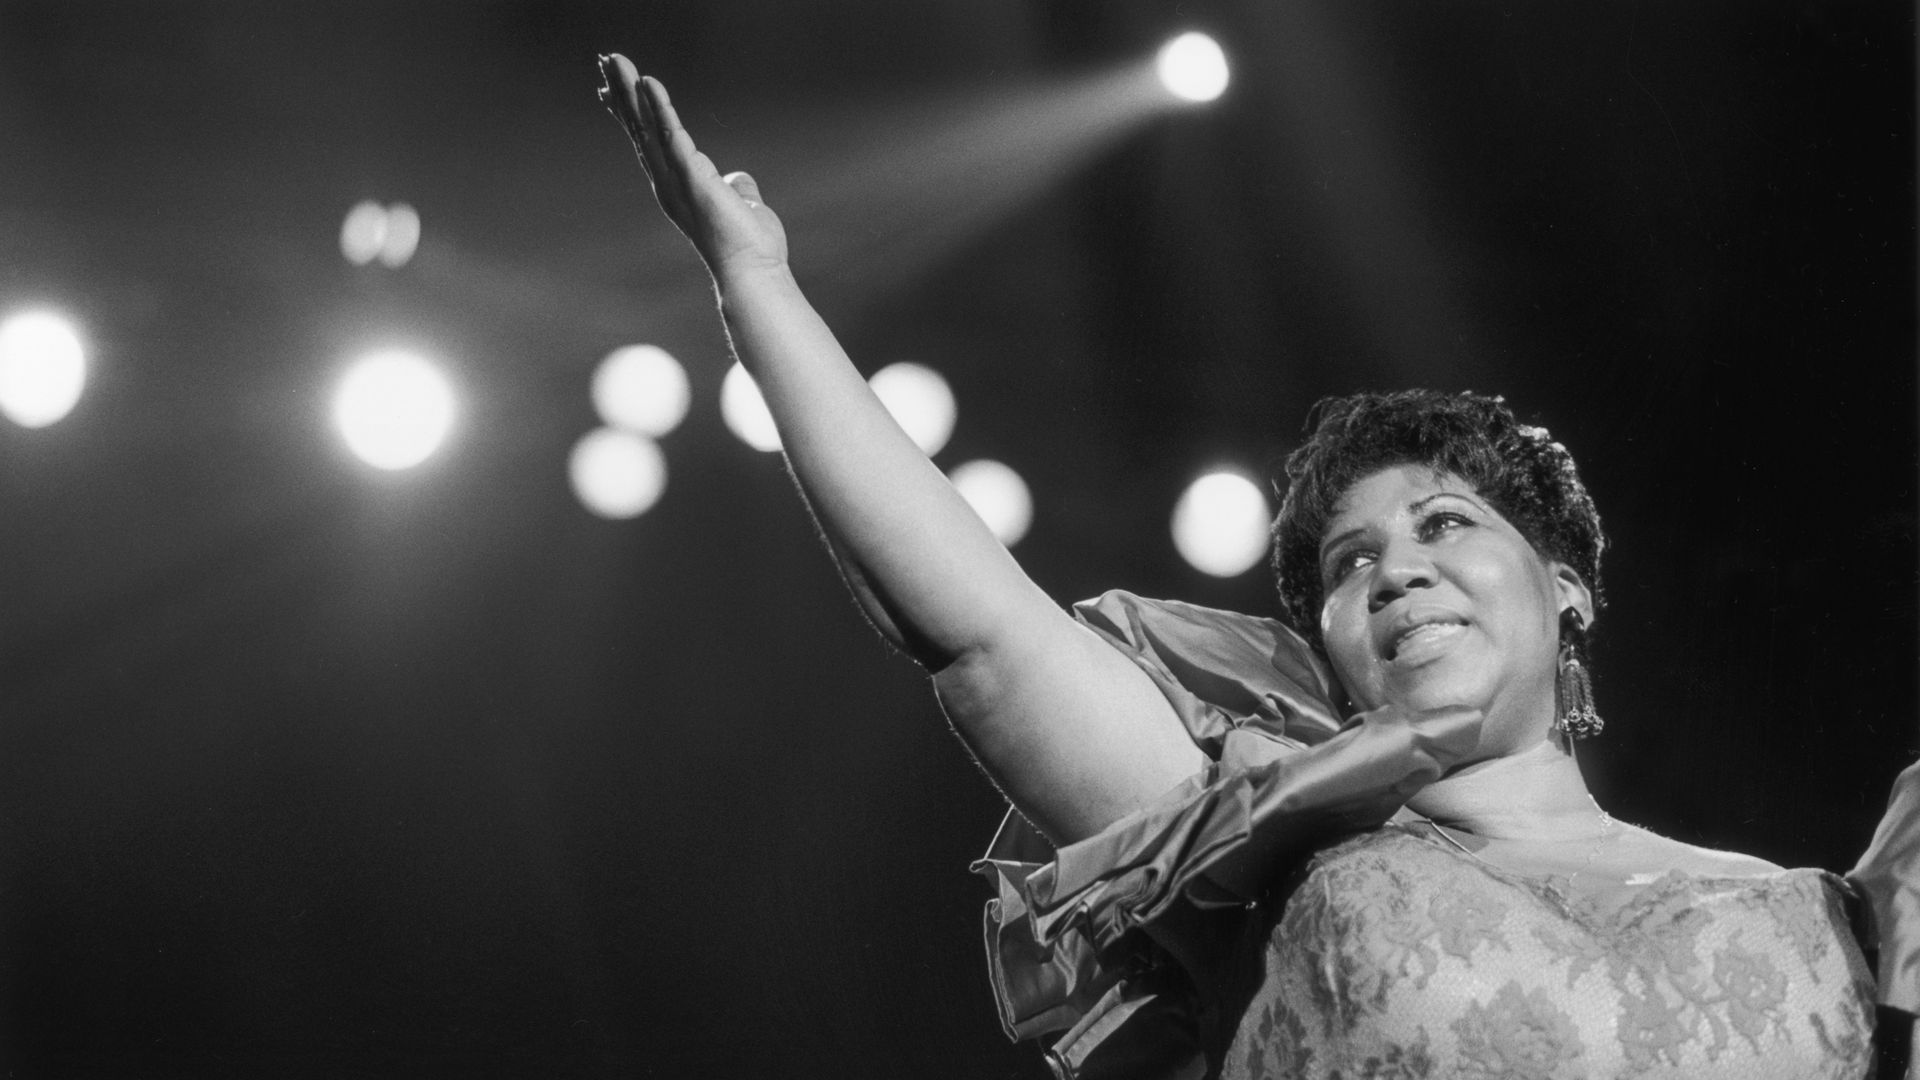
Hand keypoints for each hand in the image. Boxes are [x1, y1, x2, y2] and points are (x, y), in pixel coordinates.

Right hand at [597, 53, 788, 274]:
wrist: (753, 273)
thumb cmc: (749, 247)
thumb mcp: (742, 207)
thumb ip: (736, 188)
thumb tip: (737, 179)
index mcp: (678, 186)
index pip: (649, 142)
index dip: (632, 113)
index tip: (612, 89)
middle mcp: (668, 182)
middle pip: (640, 129)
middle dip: (623, 93)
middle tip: (606, 60)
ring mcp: (677, 180)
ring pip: (648, 127)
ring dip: (631, 91)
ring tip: (614, 60)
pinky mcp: (692, 177)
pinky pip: (672, 134)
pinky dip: (660, 107)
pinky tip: (649, 82)